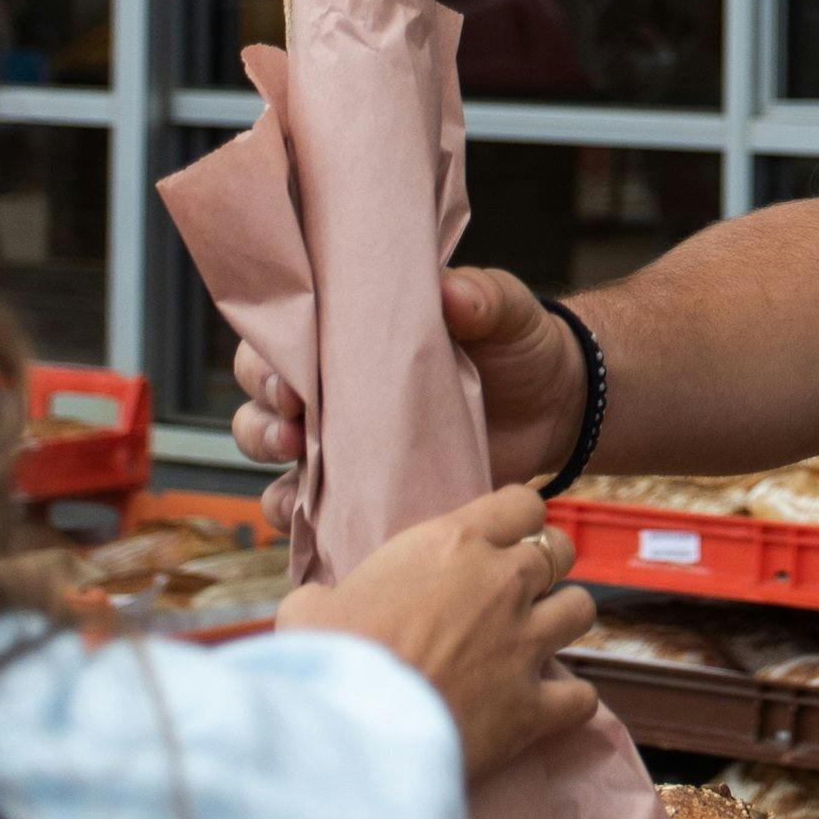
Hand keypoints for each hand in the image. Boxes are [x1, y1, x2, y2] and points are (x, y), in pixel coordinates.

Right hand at [233, 266, 588, 506]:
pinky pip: (316, 510)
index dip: (268, 359)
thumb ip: (482, 297)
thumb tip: (452, 293)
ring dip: (271, 474)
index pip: (284, 338)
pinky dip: (301, 520)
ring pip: (277, 459)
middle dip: (260, 421)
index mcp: (352, 333)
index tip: (289, 382)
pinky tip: (310, 526)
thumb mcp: (505, 310)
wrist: (558, 406)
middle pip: (262, 403)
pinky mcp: (371, 488)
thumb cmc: (519, 344)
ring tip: (298, 481)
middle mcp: (337, 387)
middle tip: (290, 431)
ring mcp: (348, 442)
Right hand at [292, 485, 600, 783]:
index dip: (518, 520)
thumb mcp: (311, 609)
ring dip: (562, 621)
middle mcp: (502, 584)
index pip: (522, 503)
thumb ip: (326, 595)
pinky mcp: (534, 707)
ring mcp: (525, 644)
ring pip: (581, 609)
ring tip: (537, 638)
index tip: (504, 538)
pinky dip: (569, 701)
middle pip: (560, 550)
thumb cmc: (328, 660)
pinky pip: (580, 695)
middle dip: (546, 566)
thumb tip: (317, 604)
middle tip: (520, 590)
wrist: (351, 732)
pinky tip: (550, 705)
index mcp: (453, 544)